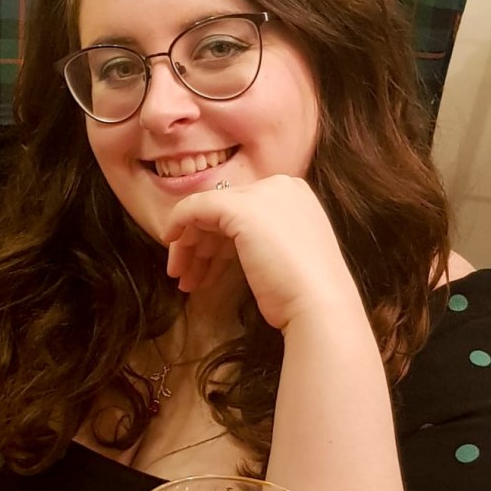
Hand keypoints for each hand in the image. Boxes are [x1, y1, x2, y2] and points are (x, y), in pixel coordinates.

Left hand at [163, 176, 359, 329]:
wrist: (319, 305)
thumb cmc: (303, 294)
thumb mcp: (281, 255)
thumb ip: (259, 240)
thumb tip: (224, 246)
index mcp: (294, 195)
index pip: (243, 212)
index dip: (217, 241)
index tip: (203, 271)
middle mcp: (280, 186)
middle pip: (224, 211)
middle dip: (200, 245)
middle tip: (185, 277)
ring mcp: (261, 194)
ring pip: (206, 212)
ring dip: (189, 247)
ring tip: (182, 280)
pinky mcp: (240, 208)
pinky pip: (194, 208)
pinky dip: (177, 223)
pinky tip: (170, 246)